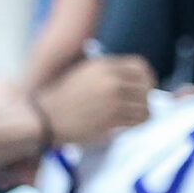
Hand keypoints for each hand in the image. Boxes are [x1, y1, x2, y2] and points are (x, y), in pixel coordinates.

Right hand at [34, 55, 153, 148]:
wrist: (46, 118)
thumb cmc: (65, 100)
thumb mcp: (85, 75)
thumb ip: (109, 74)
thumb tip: (139, 81)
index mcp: (104, 66)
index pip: (141, 67)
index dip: (147, 79)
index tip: (145, 90)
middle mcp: (111, 79)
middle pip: (148, 86)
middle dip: (146, 98)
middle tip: (138, 108)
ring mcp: (113, 98)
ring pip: (146, 106)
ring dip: (141, 114)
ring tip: (130, 119)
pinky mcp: (112, 117)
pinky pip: (139, 120)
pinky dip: (136, 124)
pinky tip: (126, 126)